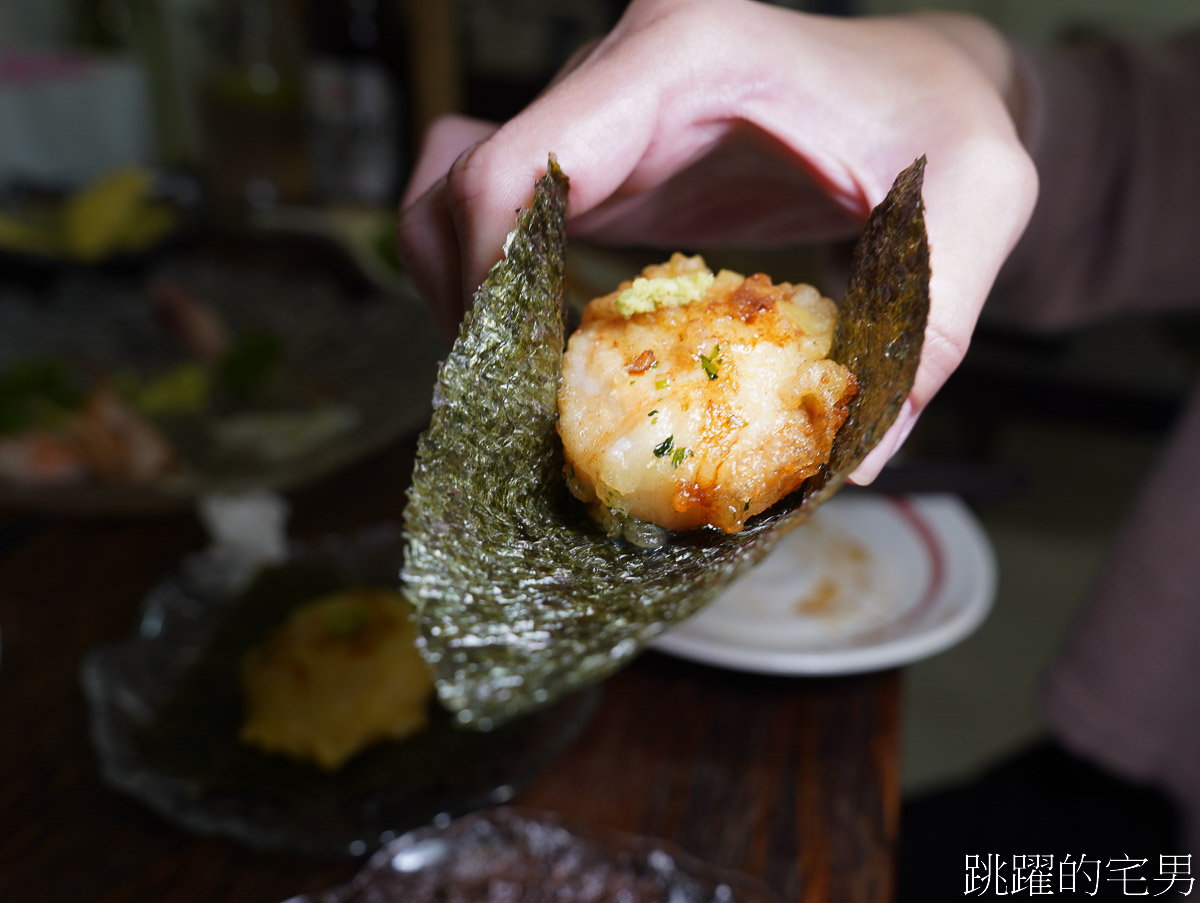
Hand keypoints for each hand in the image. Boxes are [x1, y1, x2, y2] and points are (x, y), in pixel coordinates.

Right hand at [397, 0, 1036, 482]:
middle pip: (466, 181)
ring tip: (513, 382)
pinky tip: (540, 344)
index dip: (490, 277)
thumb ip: (938, 323)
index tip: (519, 383)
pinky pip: (506, 207)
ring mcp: (603, 107)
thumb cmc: (949, 118)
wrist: (926, 81)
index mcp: (685, 54)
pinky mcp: (604, 152)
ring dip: (463, 286)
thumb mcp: (980, 198)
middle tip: (509, 407)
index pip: (523, 164)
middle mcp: (622, 69)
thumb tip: (858, 459)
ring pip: (459, 188)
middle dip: (468, 301)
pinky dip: (495, 274)